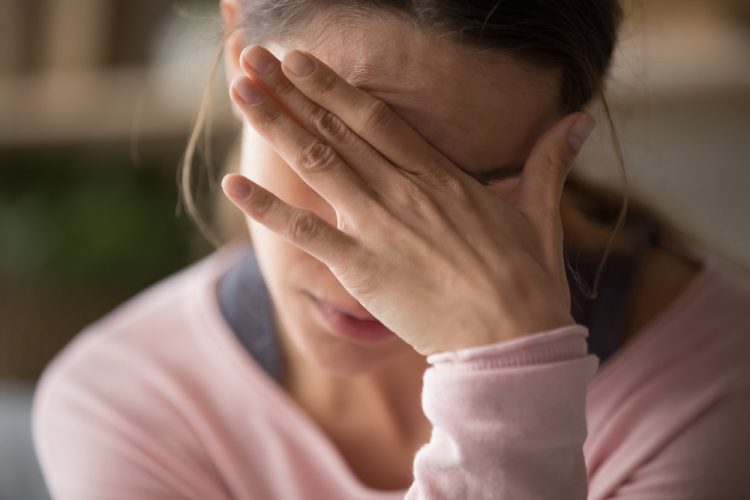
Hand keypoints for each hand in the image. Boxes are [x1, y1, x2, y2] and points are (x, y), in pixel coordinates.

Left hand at [221, 44, 593, 355]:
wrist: (511, 342)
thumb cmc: (526, 281)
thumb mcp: (539, 214)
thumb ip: (548, 163)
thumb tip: (577, 121)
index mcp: (440, 178)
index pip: (378, 119)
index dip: (336, 87)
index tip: (303, 61)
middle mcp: (403, 192)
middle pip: (338, 131)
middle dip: (292, 92)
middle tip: (254, 58)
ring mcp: (379, 228)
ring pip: (318, 165)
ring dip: (275, 126)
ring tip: (241, 91)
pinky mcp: (362, 269)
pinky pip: (306, 233)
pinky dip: (267, 209)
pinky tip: (232, 184)